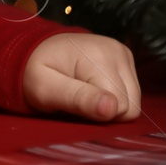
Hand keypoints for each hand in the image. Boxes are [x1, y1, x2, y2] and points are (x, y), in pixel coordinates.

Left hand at [22, 33, 140, 121]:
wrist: (32, 50)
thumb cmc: (33, 72)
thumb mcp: (45, 89)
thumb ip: (77, 99)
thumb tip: (111, 109)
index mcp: (99, 56)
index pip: (119, 108)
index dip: (96, 114)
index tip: (72, 102)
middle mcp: (117, 51)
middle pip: (130, 105)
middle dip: (105, 110)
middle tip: (76, 99)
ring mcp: (123, 53)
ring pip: (133, 100)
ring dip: (110, 104)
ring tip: (83, 91)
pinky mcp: (125, 58)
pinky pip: (131, 92)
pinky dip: (113, 96)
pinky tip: (92, 86)